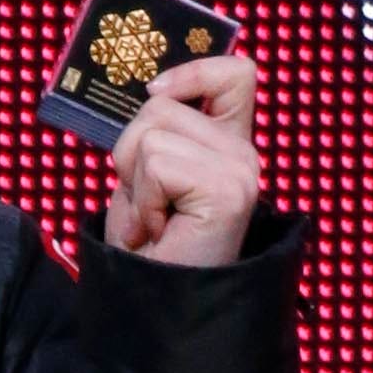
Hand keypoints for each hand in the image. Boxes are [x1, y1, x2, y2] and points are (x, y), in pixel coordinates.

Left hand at [100, 52, 261, 265]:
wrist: (154, 302)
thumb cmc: (147, 244)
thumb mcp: (146, 175)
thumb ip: (156, 132)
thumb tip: (147, 90)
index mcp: (228, 143)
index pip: (235, 74)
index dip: (192, 69)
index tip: (155, 92)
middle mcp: (244, 153)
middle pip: (160, 104)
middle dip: (129, 153)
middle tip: (145, 203)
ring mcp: (241, 170)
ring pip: (151, 133)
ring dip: (133, 182)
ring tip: (150, 219)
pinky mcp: (229, 189)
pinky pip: (156, 163)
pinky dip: (142, 200)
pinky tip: (156, 230)